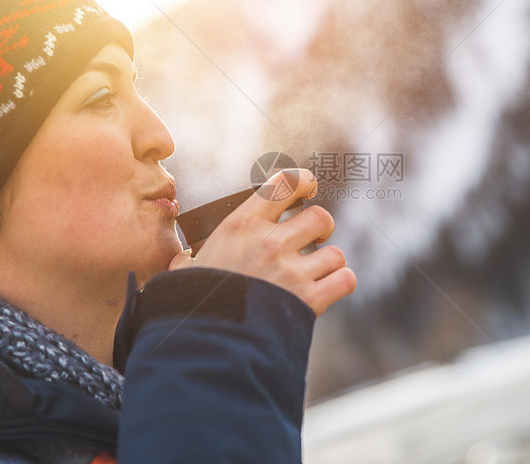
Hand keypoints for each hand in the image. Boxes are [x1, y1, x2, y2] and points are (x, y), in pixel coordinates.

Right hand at [167, 169, 355, 315]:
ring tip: (314, 273)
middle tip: (311, 242)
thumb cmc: (194, 307)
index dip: (304, 182)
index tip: (309, 188)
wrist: (209, 347)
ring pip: (335, 252)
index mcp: (241, 226)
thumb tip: (184, 260)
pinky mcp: (309, 300)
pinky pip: (345, 279)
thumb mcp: (185, 272)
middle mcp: (270, 242)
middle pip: (320, 217)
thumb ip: (189, 260)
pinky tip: (327, 289)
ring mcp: (292, 271)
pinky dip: (341, 283)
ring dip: (328, 262)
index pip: (284, 184)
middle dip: (320, 229)